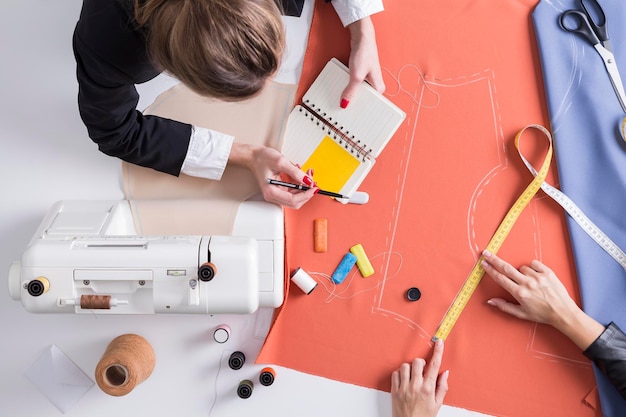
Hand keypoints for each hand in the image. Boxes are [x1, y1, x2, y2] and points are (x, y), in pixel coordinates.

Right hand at [230, 143, 314, 207]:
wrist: (254, 156)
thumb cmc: (262, 158)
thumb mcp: (281, 162)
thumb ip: (296, 172)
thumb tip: (308, 181)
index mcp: (271, 192)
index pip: (293, 200)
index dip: (306, 194)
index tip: (314, 187)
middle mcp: (273, 196)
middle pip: (295, 202)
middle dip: (306, 192)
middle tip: (313, 181)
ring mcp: (276, 194)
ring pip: (296, 198)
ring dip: (304, 189)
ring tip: (308, 175)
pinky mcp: (279, 190)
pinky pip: (293, 192)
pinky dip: (300, 186)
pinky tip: (302, 176)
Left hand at [341, 16, 384, 107]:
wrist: (362, 38)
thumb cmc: (364, 54)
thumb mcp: (356, 76)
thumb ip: (350, 91)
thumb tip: (345, 104)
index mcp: (379, 88)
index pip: (373, 105)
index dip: (363, 111)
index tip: (354, 118)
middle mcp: (375, 85)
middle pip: (364, 99)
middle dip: (355, 103)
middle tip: (345, 109)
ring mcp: (368, 80)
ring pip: (358, 92)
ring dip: (350, 94)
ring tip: (342, 100)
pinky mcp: (361, 74)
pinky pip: (354, 85)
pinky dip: (348, 87)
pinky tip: (343, 89)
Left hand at [391, 339, 448, 416]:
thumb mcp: (437, 404)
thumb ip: (442, 387)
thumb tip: (445, 373)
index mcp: (428, 389)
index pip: (434, 365)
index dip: (437, 351)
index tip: (438, 342)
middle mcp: (415, 386)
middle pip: (417, 362)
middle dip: (421, 363)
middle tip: (422, 370)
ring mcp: (403, 387)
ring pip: (405, 366)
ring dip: (410, 368)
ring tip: (412, 376)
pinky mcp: (394, 390)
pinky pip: (395, 373)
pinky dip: (400, 374)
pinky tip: (404, 380)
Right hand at [481, 250, 604, 349]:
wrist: (563, 312)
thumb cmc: (543, 314)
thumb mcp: (522, 314)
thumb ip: (504, 306)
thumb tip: (490, 301)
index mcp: (520, 293)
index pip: (501, 278)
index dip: (490, 270)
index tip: (484, 264)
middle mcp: (528, 283)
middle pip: (506, 268)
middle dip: (494, 260)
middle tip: (487, 253)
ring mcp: (538, 277)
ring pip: (522, 268)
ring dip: (522, 272)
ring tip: (530, 283)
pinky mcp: (548, 272)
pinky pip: (534, 264)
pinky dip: (533, 268)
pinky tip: (536, 276)